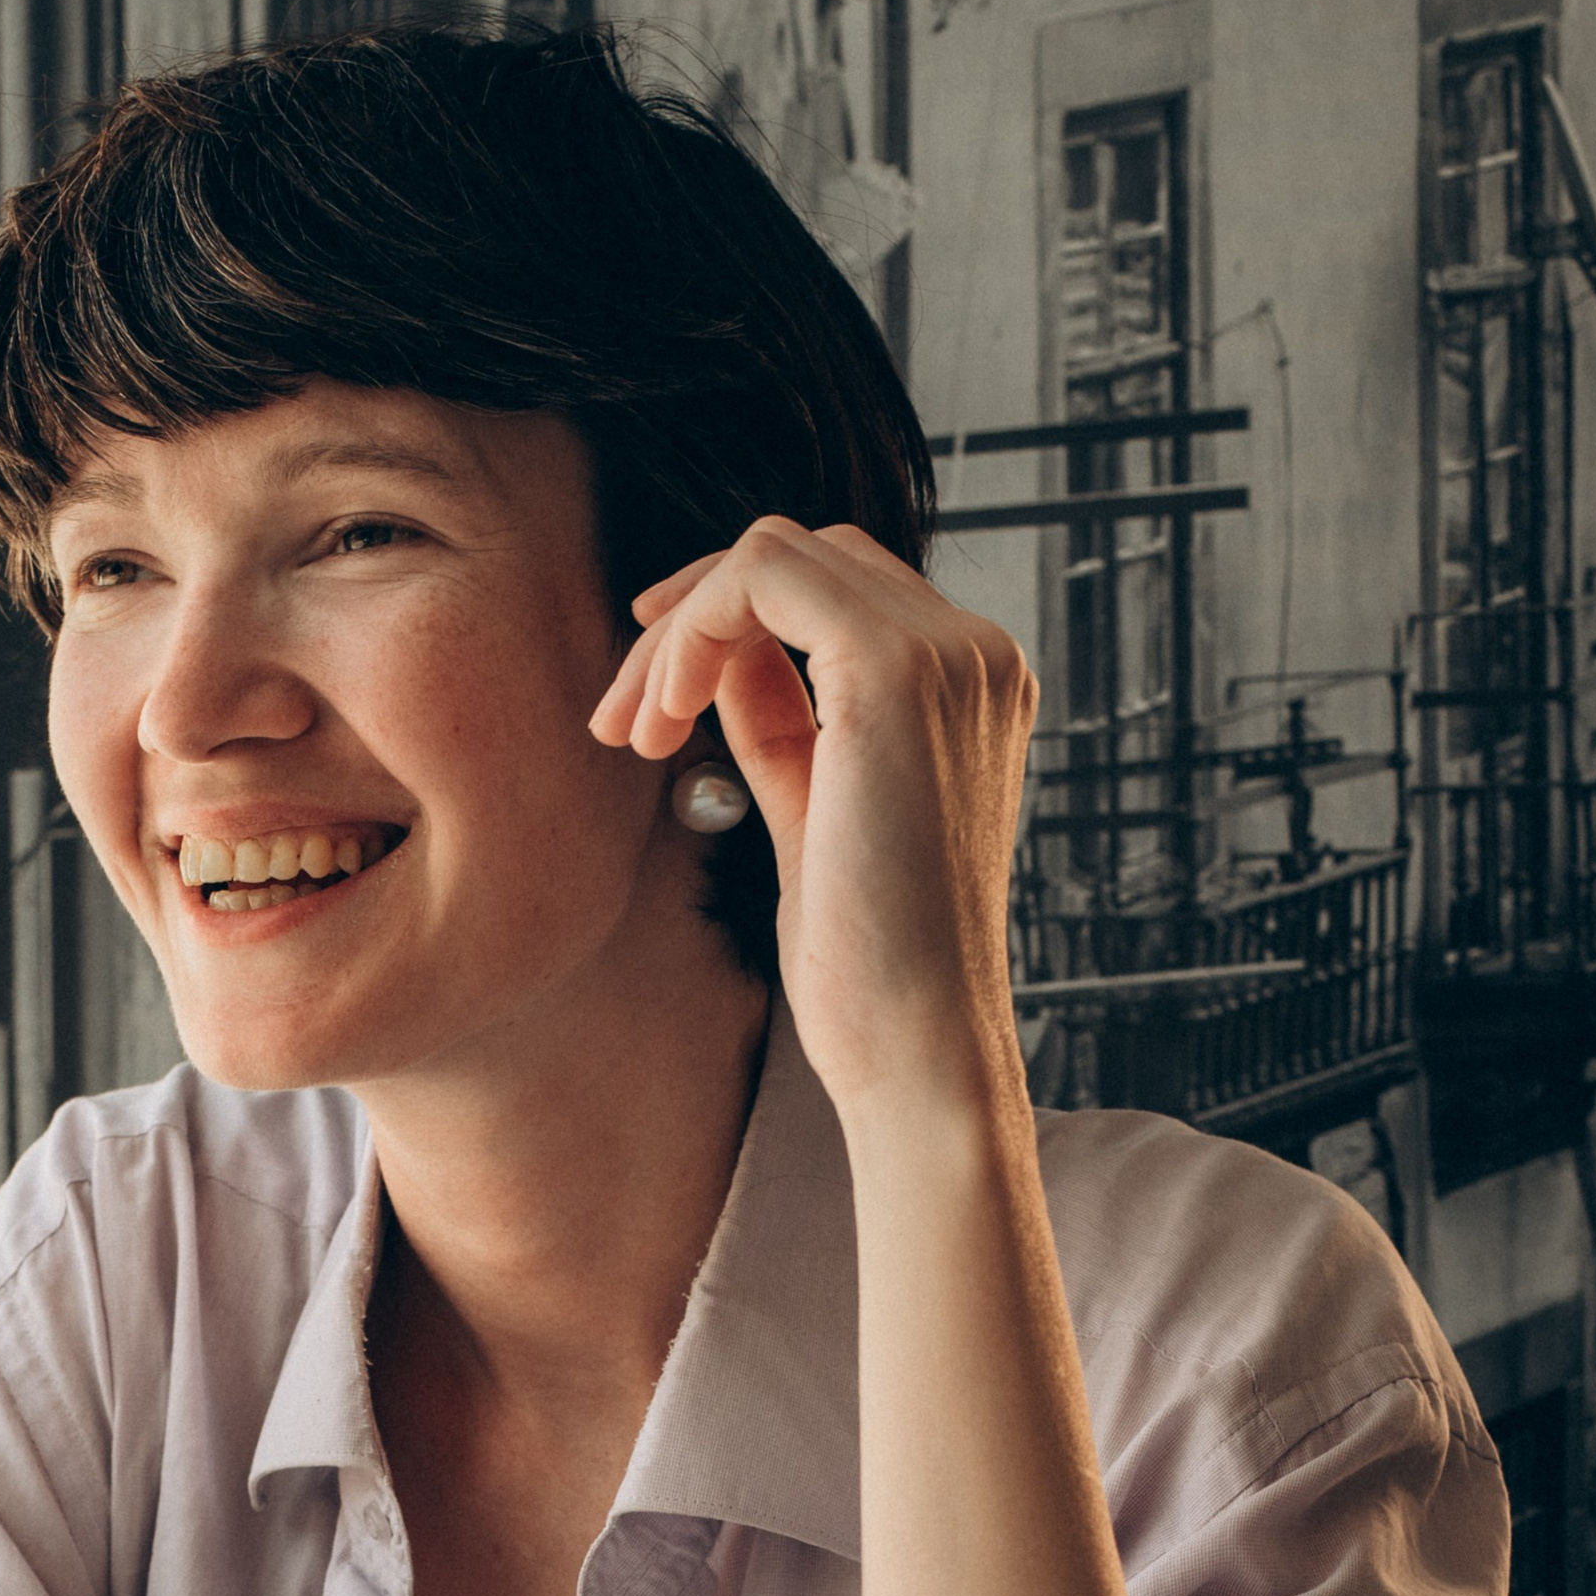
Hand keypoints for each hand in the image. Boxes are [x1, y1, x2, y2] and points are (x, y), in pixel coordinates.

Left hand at [586, 520, 1037, 1112]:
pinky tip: (664, 715)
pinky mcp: (896, 669)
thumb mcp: (813, 811)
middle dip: (687, 621)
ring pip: (772, 554)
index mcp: (967, 685)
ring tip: (635, 732)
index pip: (831, 589)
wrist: (915, 1041)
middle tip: (622, 724)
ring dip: (677, 629)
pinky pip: (763, 577)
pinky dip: (691, 629)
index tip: (652, 707)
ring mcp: (946, 653)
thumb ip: (783, 722)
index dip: (723, 625)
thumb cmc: (867, 960)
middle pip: (799, 556)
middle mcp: (973, 653)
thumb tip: (721, 658)